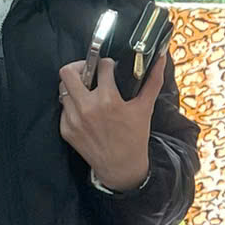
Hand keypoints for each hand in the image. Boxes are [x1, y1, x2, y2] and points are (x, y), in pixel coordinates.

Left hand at [59, 49, 164, 191]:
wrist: (121, 167)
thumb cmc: (134, 137)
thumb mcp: (145, 108)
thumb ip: (153, 80)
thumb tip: (160, 57)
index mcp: (108, 100)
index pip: (101, 66)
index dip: (107, 63)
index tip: (110, 68)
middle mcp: (87, 108)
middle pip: (68, 72)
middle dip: (79, 67)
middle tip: (89, 71)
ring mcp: (74, 120)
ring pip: (63, 88)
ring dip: (75, 86)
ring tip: (87, 91)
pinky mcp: (66, 129)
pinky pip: (64, 108)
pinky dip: (73, 105)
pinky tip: (85, 111)